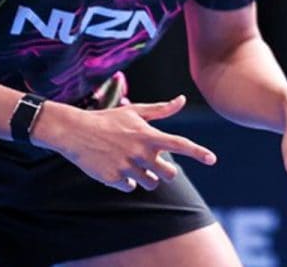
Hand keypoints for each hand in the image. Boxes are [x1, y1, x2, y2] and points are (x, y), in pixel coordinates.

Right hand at [33, 94, 216, 192]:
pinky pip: (131, 187)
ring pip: (151, 183)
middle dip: (165, 172)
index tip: (212, 159)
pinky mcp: (113, 179)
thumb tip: (182, 100)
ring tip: (133, 164)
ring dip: (147, 177)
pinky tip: (117, 168)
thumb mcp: (135, 111)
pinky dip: (128, 181)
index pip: (180, 144)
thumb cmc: (108, 120)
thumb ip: (161, 110)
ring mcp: (127, 167)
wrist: (75, 131)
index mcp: (149, 135)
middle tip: (155, 164)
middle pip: (169, 174)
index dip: (198, 151)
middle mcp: (141, 152)